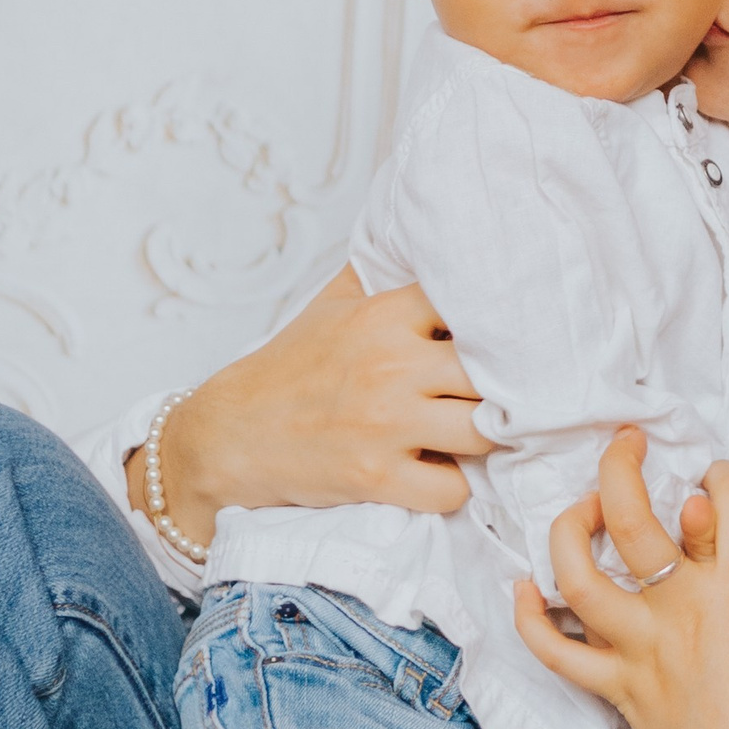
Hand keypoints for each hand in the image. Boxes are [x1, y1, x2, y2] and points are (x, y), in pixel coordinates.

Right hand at [128, 267, 493, 548]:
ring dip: (482, 440)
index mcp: (383, 317)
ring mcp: (384, 424)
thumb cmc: (286, 369)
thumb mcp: (331, 306)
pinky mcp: (375, 477)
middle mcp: (390, 366)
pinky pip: (451, 490)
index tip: (497, 342)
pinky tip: (433, 474)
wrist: (229, 435)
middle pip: (492, 374)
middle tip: (495, 398)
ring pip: (484, 433)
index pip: (472, 306)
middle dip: (499, 388)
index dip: (493, 326)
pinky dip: (449, 488)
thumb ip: (380, 276)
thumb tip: (421, 238)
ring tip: (466, 436)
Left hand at [510, 433, 728, 728]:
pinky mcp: (617, 690)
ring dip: (567, 528)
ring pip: (576, 572)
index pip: (725, 497)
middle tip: (627, 444)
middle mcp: (680, 611)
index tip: (723, 482)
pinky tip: (524, 589)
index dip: (725, 476)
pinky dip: (530, 616)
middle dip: (622, 463)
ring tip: (581, 507)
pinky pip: (556, 649)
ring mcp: (639, 651)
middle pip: (632, 514)